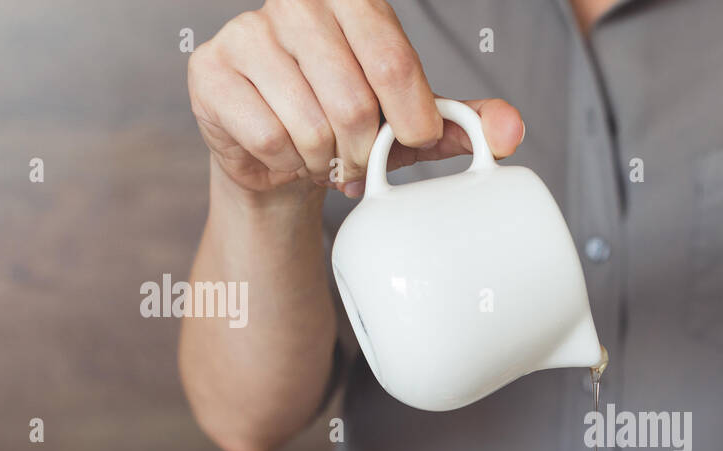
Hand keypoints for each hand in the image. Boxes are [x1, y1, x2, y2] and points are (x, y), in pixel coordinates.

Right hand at [187, 0, 523, 196]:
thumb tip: (512, 132)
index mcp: (353, 1)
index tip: (415, 139)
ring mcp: (247, 33)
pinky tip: (285, 150)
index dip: (410, 116)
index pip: (392, 60)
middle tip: (362, 160)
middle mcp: (297, 3)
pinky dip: (286, 162)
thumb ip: (464, 122)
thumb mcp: (413, 122)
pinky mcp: (210, 71)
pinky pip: (268, 137)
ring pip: (309, 125)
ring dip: (325, 159)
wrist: (279, 152)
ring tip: (323, 153)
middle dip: (365, 152)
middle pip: (352, 102)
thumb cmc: (350, 124)